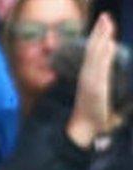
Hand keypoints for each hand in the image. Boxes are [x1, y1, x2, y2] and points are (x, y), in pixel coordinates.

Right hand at [67, 14, 117, 147]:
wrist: (83, 129)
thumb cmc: (92, 117)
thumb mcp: (99, 97)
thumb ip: (101, 85)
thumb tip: (109, 73)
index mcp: (89, 77)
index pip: (94, 53)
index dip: (98, 38)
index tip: (104, 25)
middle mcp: (88, 75)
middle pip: (94, 49)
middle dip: (100, 32)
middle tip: (105, 16)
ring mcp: (91, 79)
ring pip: (95, 54)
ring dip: (101, 37)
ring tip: (106, 22)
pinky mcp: (95, 86)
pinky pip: (98, 66)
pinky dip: (102, 53)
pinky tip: (108, 43)